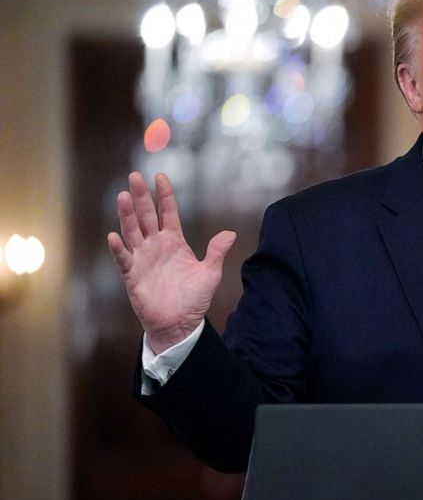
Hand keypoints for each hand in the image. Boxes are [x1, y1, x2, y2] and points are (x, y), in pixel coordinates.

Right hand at [107, 172, 235, 353]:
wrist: (179, 323)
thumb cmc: (194, 299)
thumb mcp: (210, 274)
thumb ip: (217, 252)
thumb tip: (230, 233)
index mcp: (175, 242)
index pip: (168, 212)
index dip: (164, 195)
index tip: (160, 176)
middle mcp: (156, 246)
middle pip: (146, 216)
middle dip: (141, 196)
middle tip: (134, 176)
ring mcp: (142, 258)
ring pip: (132, 231)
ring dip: (127, 215)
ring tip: (123, 196)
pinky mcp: (132, 275)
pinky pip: (123, 258)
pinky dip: (119, 248)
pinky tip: (114, 236)